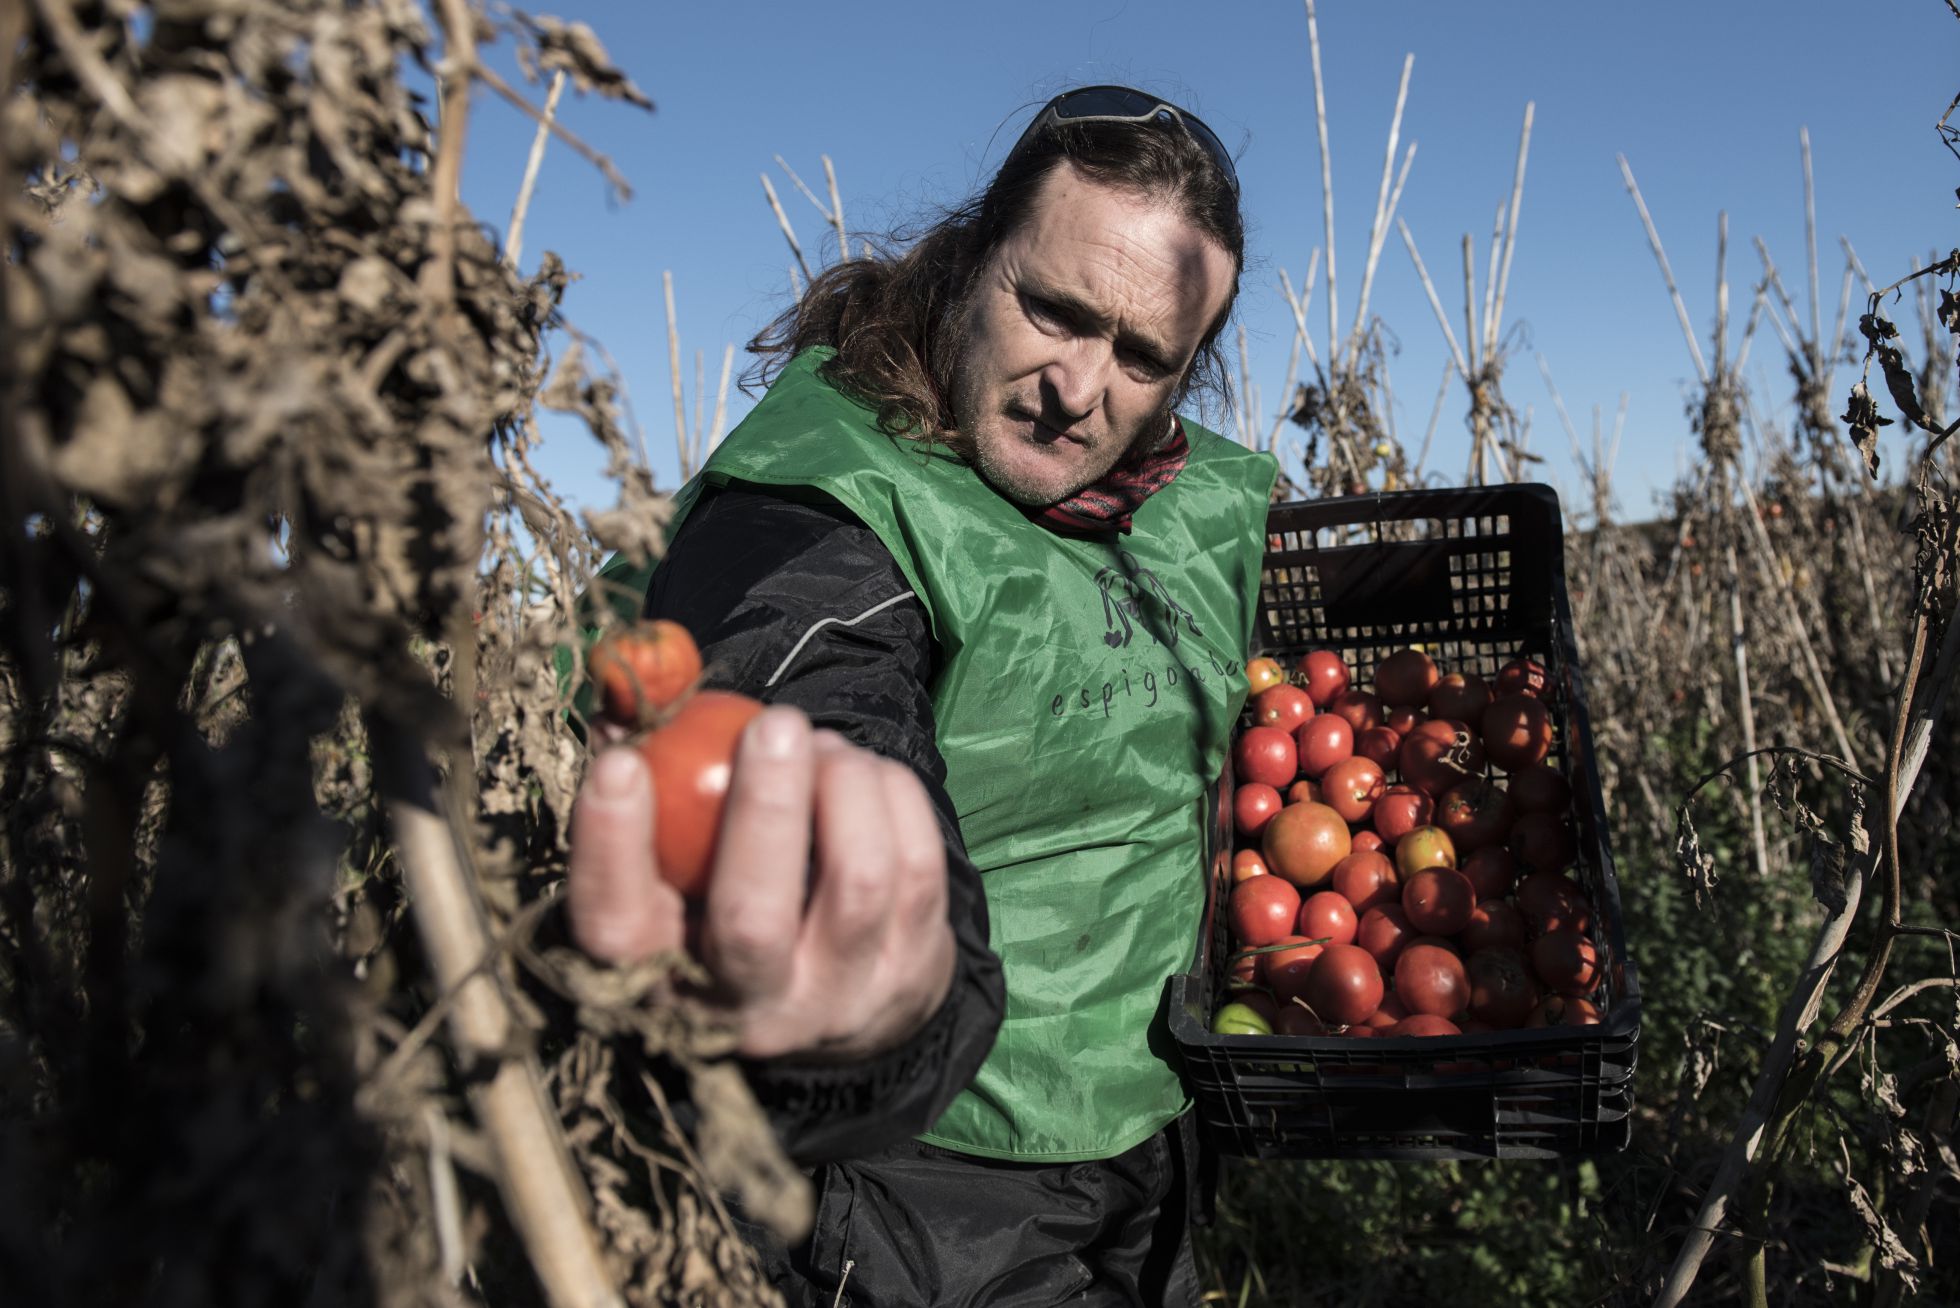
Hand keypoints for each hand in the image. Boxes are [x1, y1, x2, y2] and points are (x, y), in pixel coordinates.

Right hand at [567, 705, 956, 1060]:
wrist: (834, 998)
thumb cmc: (720, 903)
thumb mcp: (669, 873)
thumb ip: (645, 793)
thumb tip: (619, 706)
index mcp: (661, 979)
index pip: (618, 927)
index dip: (611, 848)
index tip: (620, 765)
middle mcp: (748, 1010)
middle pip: (754, 920)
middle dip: (768, 809)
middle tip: (775, 725)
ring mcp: (839, 997)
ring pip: (858, 881)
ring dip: (843, 785)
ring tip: (819, 743)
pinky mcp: (914, 973)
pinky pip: (917, 865)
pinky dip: (892, 796)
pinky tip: (862, 773)